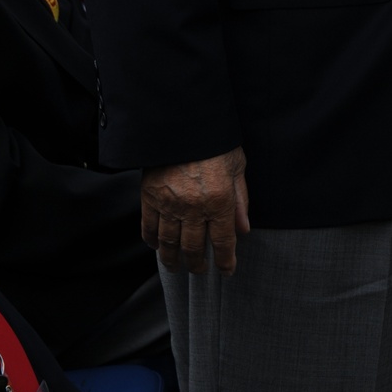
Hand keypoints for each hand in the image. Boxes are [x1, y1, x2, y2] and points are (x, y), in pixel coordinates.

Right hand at [141, 146, 249, 274]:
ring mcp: (169, 203)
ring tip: (177, 267)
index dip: (225, 260)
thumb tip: (243, 229)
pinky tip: (158, 247)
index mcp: (219, 200)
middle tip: (200, 270)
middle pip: (193, 247)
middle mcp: (193, 207)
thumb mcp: (237, 165)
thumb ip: (240, 199)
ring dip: (173, 260)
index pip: (223, 241)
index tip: (227, 270)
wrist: (184, 121)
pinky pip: (149, 227)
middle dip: (198, 264)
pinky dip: (152, 241)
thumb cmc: (216, 140)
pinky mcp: (150, 196)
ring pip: (170, 243)